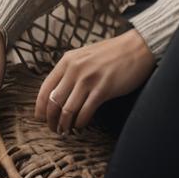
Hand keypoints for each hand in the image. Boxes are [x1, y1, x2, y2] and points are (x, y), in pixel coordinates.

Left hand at [34, 26, 155, 133]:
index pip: (45, 88)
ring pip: (67, 110)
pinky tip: (82, 126)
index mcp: (68, 60)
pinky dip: (81, 124)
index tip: (41, 119)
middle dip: (51, 120)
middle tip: (55, 129)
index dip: (40, 108)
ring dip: (65, 125)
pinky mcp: (103, 89)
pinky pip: (85, 113)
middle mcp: (75, 69)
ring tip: (67, 131)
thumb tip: (57, 94)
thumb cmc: (113, 53)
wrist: (138, 47)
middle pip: (54, 102)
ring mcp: (89, 79)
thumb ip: (71, 70)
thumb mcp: (86, 55)